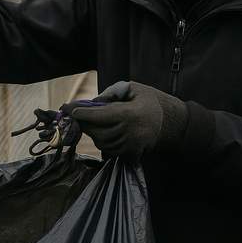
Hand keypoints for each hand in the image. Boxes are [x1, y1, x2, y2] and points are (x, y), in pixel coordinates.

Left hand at [66, 81, 187, 157]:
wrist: (171, 122)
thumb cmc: (150, 101)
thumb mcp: (133, 88)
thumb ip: (112, 92)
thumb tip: (93, 103)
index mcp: (130, 114)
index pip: (100, 115)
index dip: (82, 113)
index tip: (69, 109)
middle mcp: (130, 132)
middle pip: (98, 131)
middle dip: (84, 124)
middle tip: (76, 116)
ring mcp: (131, 145)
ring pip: (102, 143)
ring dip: (93, 133)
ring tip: (92, 123)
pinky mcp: (132, 154)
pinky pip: (110, 151)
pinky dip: (102, 141)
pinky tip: (102, 132)